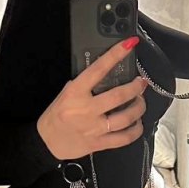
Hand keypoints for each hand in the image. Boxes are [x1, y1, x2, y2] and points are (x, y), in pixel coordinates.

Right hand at [37, 37, 147, 159]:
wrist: (47, 142)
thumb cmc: (56, 116)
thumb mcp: (65, 94)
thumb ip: (84, 85)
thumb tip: (107, 75)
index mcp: (75, 92)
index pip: (98, 69)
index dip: (116, 55)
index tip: (130, 43)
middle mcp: (86, 109)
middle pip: (119, 96)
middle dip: (135, 88)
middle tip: (141, 83)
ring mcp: (94, 128)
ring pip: (126, 118)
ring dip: (139, 108)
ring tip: (140, 102)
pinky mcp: (99, 143)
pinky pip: (124, 138)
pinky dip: (136, 130)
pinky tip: (137, 124)